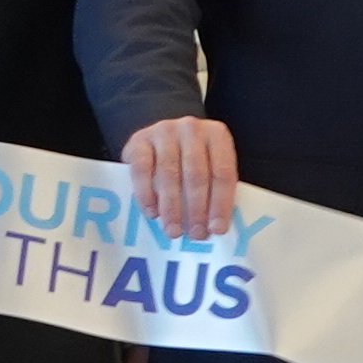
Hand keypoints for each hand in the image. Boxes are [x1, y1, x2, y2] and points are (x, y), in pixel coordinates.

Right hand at [122, 114, 236, 243]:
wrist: (159, 137)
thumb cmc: (189, 159)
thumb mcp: (208, 165)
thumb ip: (214, 188)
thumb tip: (214, 227)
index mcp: (217, 135)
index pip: (222, 173)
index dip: (221, 204)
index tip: (216, 229)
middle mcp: (191, 128)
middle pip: (196, 174)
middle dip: (196, 209)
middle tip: (195, 235)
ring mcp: (164, 131)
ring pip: (169, 174)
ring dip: (172, 207)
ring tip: (173, 231)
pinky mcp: (139, 140)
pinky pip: (142, 170)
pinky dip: (146, 194)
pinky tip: (152, 213)